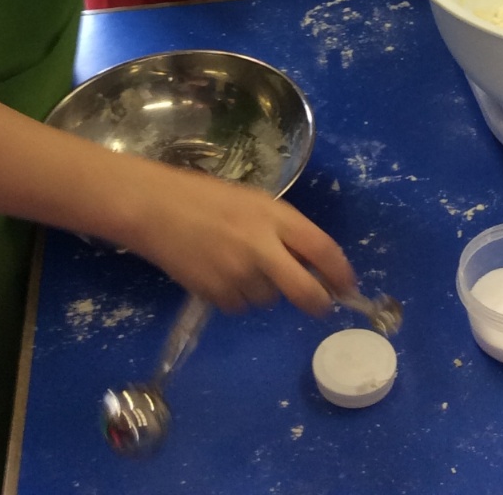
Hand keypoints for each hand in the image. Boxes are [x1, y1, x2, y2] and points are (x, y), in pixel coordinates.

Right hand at [123, 163, 356, 315]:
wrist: (153, 207)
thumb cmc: (204, 197)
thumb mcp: (251, 202)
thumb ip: (280, 229)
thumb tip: (309, 263)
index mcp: (274, 215)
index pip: (322, 248)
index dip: (340, 271)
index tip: (348, 286)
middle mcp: (261, 246)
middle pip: (305, 290)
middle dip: (318, 302)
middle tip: (321, 306)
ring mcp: (238, 273)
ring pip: (268, 299)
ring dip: (263, 290)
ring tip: (236, 263)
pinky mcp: (215, 293)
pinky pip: (239, 306)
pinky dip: (235, 296)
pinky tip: (217, 273)